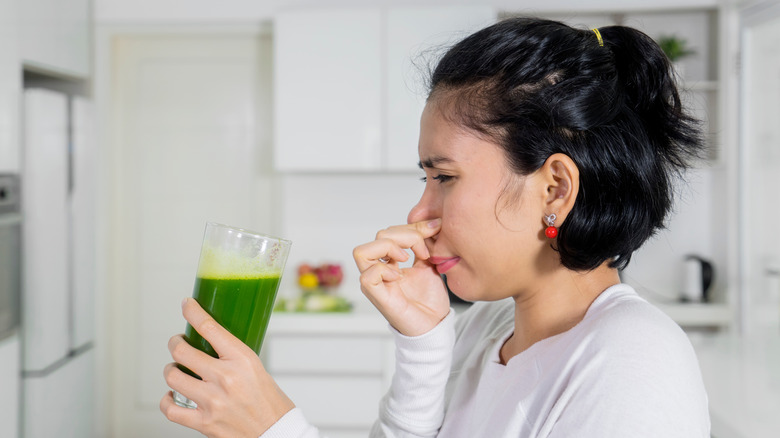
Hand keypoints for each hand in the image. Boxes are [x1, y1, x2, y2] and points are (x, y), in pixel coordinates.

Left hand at [160, 298, 293, 437]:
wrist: (276, 432)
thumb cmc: (270, 402)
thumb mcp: (256, 368)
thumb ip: (233, 357)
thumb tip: (211, 344)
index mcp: (241, 359)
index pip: (209, 327)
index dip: (192, 312)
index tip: (186, 305)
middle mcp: (225, 378)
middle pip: (182, 350)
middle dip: (175, 343)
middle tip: (178, 342)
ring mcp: (212, 401)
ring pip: (173, 376)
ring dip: (171, 369)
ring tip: (176, 369)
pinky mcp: (204, 422)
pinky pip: (171, 408)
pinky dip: (167, 400)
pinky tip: (172, 395)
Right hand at [353, 218, 448, 335]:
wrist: (435, 324)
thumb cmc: (430, 299)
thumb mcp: (431, 263)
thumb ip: (427, 243)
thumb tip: (433, 221)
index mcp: (389, 260)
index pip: (391, 231)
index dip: (412, 227)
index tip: (434, 230)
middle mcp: (378, 269)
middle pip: (379, 236)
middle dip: (404, 236)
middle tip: (423, 251)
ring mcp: (375, 283)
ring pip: (362, 252)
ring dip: (388, 249)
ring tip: (407, 260)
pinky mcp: (376, 296)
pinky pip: (367, 276)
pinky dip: (384, 270)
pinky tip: (399, 276)